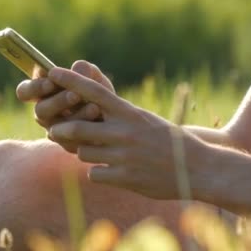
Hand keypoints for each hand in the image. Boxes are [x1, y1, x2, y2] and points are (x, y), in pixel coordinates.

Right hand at [16, 60, 114, 150]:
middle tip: (75, 95)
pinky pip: (71, 142)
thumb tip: (78, 66)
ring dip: (75, 116)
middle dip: (58, 102)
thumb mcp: (96, 79)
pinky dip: (86, 131)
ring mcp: (54, 130)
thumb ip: (87, 71)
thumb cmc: (100, 94)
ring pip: (55, 127)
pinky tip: (100, 123)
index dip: (34, 88)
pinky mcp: (68, 145)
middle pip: (40, 110)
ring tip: (94, 107)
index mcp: (44, 91)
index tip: (50, 83)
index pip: (25, 91)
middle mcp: (45, 111)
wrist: (116, 120)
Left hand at [46, 67, 208, 199]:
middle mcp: (125, 132)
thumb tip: (87, 107)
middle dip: (60, 130)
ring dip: (84, 153)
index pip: (94, 91)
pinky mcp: (126, 178)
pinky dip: (98, 173)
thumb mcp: (144, 119)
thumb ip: (117, 114)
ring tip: (98, 153)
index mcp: (130, 113)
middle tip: (52, 131)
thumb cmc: (167, 141)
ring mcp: (125, 156)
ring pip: (83, 153)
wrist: (200, 168)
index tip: (51, 72)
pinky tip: (112, 172)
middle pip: (77, 128)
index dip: (70, 81)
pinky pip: (94, 174)